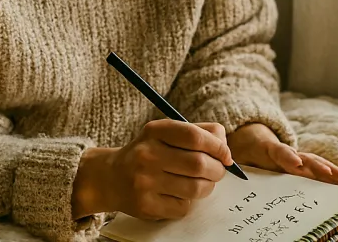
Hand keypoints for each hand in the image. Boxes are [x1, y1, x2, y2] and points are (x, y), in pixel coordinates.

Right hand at [72, 120, 231, 220]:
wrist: (111, 177)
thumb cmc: (149, 152)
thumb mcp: (165, 133)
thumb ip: (197, 132)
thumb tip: (225, 148)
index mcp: (155, 131)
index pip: (195, 136)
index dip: (217, 146)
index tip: (226, 155)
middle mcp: (147, 154)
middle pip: (199, 164)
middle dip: (217, 169)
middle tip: (217, 171)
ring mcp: (144, 181)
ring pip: (196, 188)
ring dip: (207, 187)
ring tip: (202, 182)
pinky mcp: (146, 205)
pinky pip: (183, 206)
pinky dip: (188, 201)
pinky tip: (178, 194)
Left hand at [227, 123, 337, 187]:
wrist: (249, 136)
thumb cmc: (242, 150)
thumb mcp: (236, 154)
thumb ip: (235, 161)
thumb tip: (229, 167)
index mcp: (267, 149)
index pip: (279, 151)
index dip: (287, 156)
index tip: (295, 163)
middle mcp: (287, 153)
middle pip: (305, 159)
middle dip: (319, 167)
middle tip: (334, 176)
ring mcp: (297, 158)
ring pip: (317, 163)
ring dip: (333, 172)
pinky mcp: (303, 164)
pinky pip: (320, 169)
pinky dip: (337, 175)